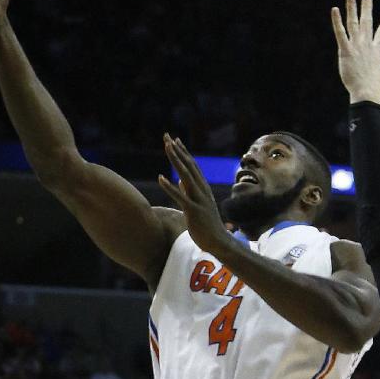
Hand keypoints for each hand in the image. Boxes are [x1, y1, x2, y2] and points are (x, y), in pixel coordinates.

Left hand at [158, 134, 230, 256]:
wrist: (219, 242)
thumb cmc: (207, 226)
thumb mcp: (197, 205)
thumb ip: (189, 192)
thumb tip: (180, 181)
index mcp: (202, 188)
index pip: (192, 166)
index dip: (183, 153)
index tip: (174, 140)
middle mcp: (202, 190)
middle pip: (188, 166)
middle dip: (177, 151)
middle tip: (167, 136)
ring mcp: (198, 200)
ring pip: (186, 176)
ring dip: (176, 161)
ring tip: (167, 148)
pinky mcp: (193, 211)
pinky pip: (180, 197)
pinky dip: (170, 187)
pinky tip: (160, 178)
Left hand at [330, 0, 379, 105]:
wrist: (367, 92)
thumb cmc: (378, 88)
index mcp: (378, 51)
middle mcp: (367, 45)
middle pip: (367, 21)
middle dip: (367, 7)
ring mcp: (356, 46)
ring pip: (353, 23)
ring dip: (352, 8)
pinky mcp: (345, 51)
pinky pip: (340, 33)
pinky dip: (337, 21)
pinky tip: (334, 9)